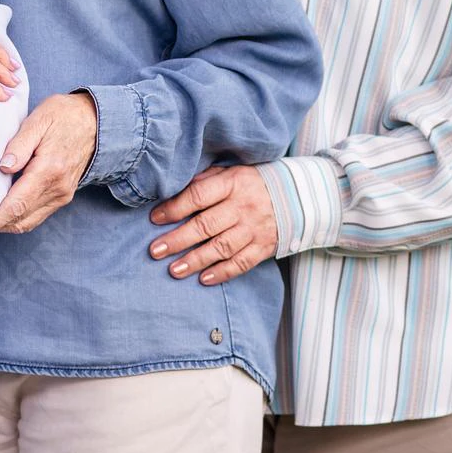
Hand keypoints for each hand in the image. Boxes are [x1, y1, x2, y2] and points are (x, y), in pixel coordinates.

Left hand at [0, 92, 97, 239]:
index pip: (17, 204)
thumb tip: (3, 168)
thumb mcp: (38, 120)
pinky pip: (38, 214)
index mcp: (49, 170)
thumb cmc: (63, 116)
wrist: (94, 121)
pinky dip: (19, 218)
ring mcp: (62, 194)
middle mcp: (57, 189)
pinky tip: (3, 215)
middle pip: (21, 218)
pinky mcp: (63, 195)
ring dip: (6, 226)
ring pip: (29, 220)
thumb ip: (19, 146)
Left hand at [148, 165, 277, 285]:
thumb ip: (205, 181)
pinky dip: (222, 272)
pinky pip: (242, 263)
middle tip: (155, 250)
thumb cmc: (251, 184)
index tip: (155, 218)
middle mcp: (243, 207)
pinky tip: (203, 279)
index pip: (199, 196)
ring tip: (174, 270)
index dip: (175, 208)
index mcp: (232, 184)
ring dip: (196, 260)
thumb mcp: (230, 173)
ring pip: (222, 247)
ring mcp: (255, 229)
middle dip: (178, 240)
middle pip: (206, 225)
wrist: (297, 197)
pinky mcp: (264, 247)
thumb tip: (174, 190)